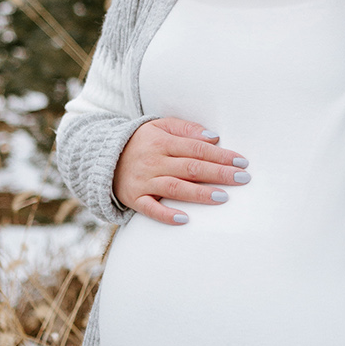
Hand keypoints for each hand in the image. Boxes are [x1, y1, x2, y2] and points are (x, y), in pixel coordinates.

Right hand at [114, 117, 249, 224]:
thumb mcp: (160, 126)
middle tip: (242, 178)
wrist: (102, 157)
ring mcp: (143, 181)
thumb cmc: (141, 141)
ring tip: (223, 197)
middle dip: (218, 173)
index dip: (220, 155)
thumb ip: (186, 129)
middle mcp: (153, 161)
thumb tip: (213, 138)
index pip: (197, 149)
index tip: (241, 161)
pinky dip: (166, 215)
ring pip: (175, 188)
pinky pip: (150, 209)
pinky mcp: (135, 199)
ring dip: (200, 193)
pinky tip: (185, 219)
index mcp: (161, 142)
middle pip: (191, 168)